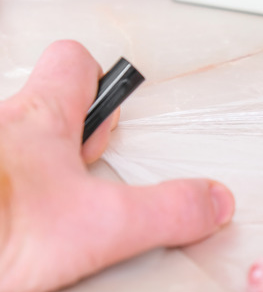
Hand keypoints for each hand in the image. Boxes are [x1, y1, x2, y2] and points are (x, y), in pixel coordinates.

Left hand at [0, 40, 234, 291]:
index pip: (74, 63)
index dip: (96, 76)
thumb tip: (212, 202)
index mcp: (41, 121)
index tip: (108, 94)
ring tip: (38, 198)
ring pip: (10, 141)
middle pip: (42, 101)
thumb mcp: (98, 228)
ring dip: (28, 162)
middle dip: (67, 127)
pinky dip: (6, 183)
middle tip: (85, 158)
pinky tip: (11, 210)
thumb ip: (165, 212)